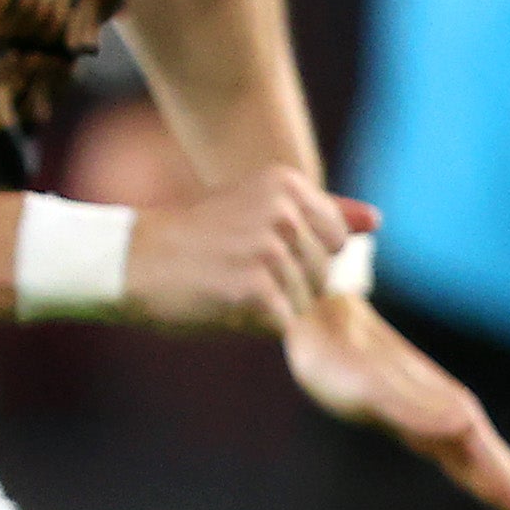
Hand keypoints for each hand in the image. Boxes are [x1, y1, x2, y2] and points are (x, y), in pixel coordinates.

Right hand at [121, 163, 375, 332]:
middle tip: (235, 269)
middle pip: (322, 275)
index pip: (335, 241)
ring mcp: (270, 252)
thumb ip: (322, 213)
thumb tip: (377, 220)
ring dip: (270, 306)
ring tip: (227, 286)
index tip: (254, 247)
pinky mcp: (256, 293)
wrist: (132, 260)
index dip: (300, 257)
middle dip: (287, 284)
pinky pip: (281, 325)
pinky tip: (221, 304)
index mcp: (288, 184)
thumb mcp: (258, 208)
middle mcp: (284, 212)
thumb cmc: (196, 238)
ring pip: (304, 303)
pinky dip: (253, 325)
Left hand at [283, 294, 509, 509]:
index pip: (505, 479)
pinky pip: (471, 467)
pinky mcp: (424, 427)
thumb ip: (408, 404)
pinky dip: (498, 488)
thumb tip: (465, 425)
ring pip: (495, 475)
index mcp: (453, 420)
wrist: (319, 319)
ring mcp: (443, 426)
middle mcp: (456, 424)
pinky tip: (505, 498)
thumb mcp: (364, 384)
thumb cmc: (332, 354)